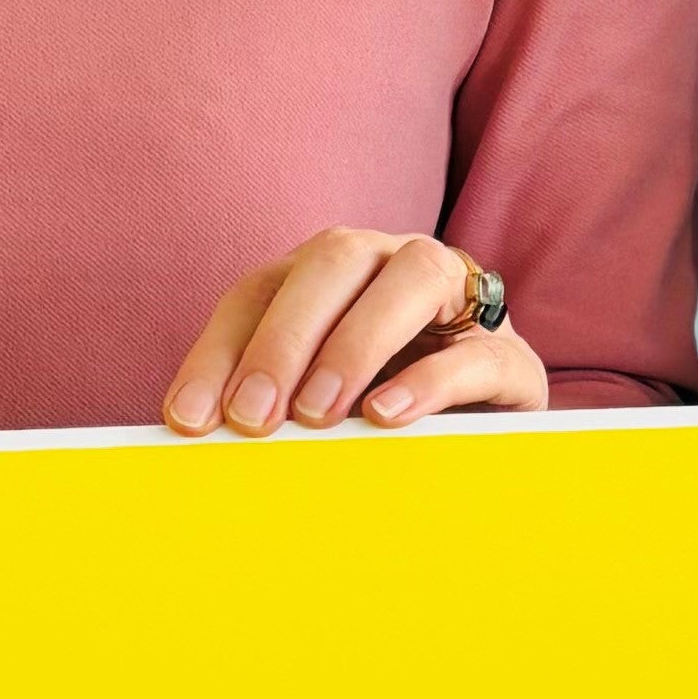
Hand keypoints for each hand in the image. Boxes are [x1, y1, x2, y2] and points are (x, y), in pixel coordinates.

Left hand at [160, 229, 547, 439]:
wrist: (489, 429)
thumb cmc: (383, 410)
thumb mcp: (316, 400)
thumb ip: (269, 402)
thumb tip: (203, 438)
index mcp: (330, 270)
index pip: (262, 289)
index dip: (220, 351)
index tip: (189, 419)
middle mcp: (391, 261)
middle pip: (333, 260)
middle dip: (283, 340)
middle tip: (251, 418)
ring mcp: (459, 295)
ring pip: (411, 276)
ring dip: (354, 344)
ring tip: (317, 415)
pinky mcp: (508, 353)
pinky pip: (473, 350)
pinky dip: (426, 381)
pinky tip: (386, 416)